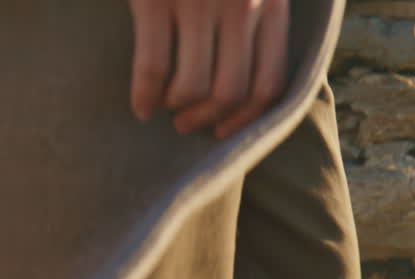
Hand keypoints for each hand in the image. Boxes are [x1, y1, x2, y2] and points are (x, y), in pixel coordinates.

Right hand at [128, 0, 290, 138]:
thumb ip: (260, 20)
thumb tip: (248, 90)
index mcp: (273, 3)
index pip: (270, 83)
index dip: (247, 118)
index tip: (224, 130)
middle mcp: (242, 3)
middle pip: (231, 91)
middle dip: (206, 118)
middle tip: (186, 123)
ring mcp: (198, 1)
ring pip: (194, 86)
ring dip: (178, 107)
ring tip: (165, 105)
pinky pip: (154, 66)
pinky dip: (145, 95)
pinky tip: (141, 107)